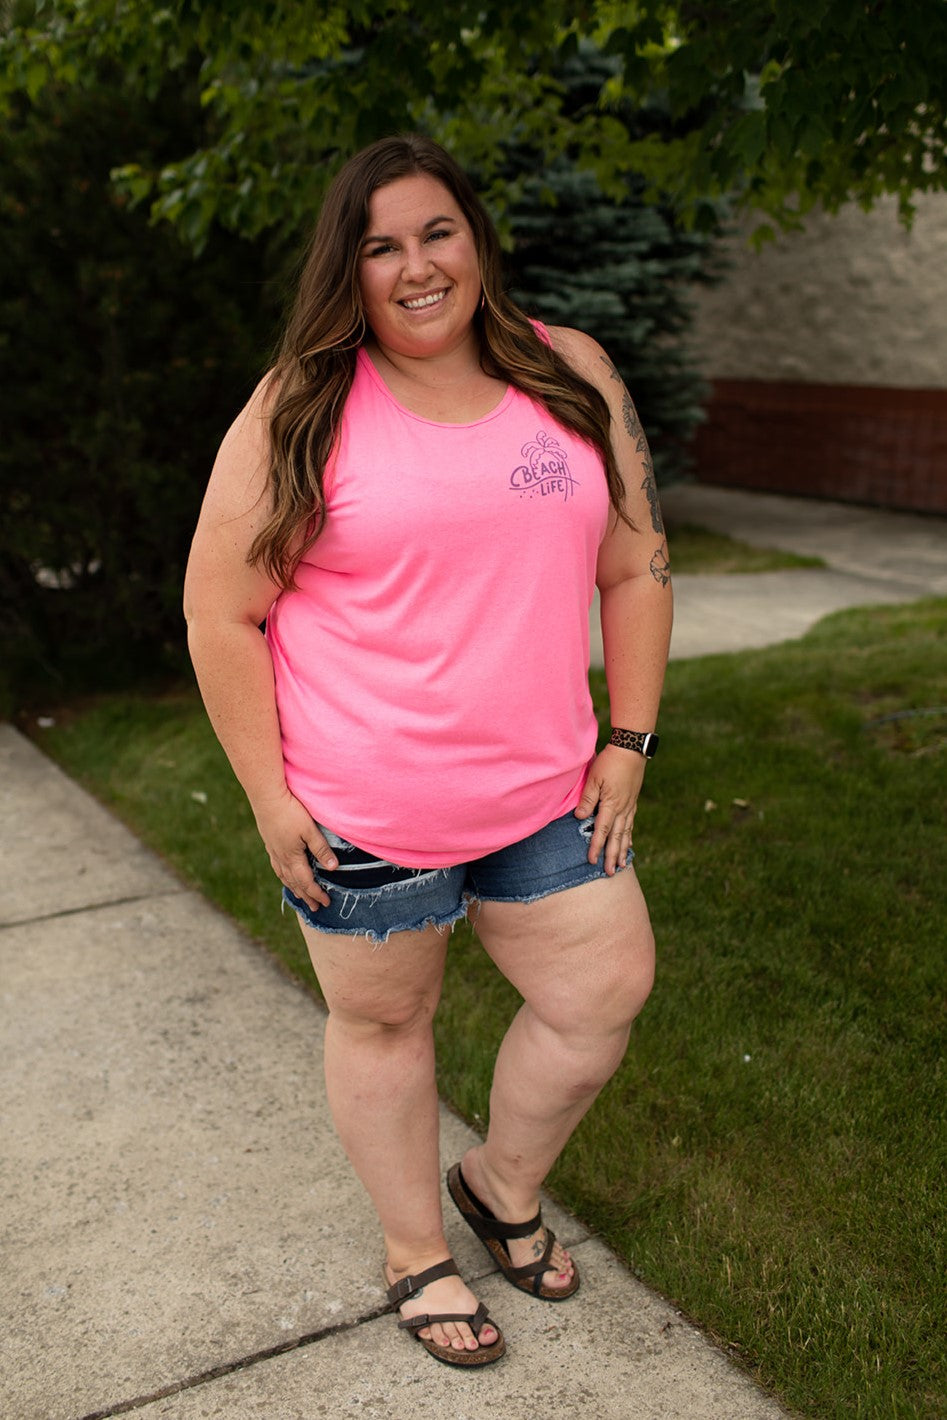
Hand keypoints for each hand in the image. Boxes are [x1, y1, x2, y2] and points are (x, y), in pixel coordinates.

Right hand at [251, 787, 338, 911]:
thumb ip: (321, 849)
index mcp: (292, 857)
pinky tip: (285, 874)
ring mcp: (273, 851)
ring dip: (294, 888)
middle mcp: (281, 858)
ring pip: (284, 876)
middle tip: (315, 907)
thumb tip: (333, 868)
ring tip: (300, 896)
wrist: (266, 796)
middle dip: (306, 896)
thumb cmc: (290, 811)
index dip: (317, 893)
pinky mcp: (270, 843)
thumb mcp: (310, 830)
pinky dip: (283, 876)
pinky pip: (277, 867)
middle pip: (294, 883)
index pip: (306, 882)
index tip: (326, 902)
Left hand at [574, 745, 646, 874]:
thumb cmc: (610, 762)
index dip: (597, 846)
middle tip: (610, 873)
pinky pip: (631, 824)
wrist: (631, 749)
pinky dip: (629, 836)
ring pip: (626, 833)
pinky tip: (629, 843)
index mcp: (611, 804)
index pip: (602, 830)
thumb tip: (580, 818)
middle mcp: (623, 809)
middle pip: (616, 837)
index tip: (592, 861)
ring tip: (622, 865)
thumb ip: (588, 798)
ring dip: (623, 849)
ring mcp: (629, 806)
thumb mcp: (594, 778)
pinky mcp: (632, 801)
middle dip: (612, 856)